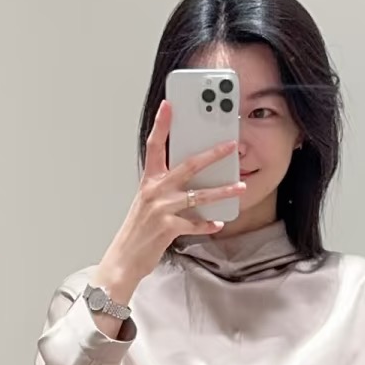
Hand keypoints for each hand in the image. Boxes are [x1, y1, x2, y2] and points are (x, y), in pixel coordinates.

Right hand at [95, 98, 247, 299]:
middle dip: (212, 154)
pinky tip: (218, 223)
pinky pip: (195, 224)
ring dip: (222, 191)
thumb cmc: (137, 231)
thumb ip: (165, 187)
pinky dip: (207, 224)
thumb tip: (189, 176)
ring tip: (240, 187)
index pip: (155, 146)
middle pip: (188, 165)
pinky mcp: (168, 228)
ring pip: (198, 195)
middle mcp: (154, 191)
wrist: (124, 259)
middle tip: (231, 145)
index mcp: (149, 180)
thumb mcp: (147, 202)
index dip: (161, 124)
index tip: (169, 105)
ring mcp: (161, 209)